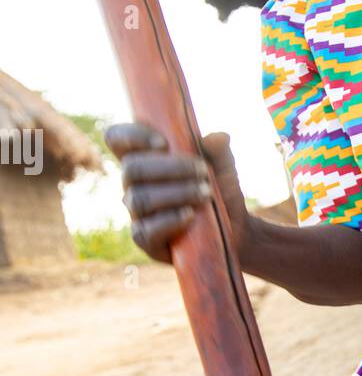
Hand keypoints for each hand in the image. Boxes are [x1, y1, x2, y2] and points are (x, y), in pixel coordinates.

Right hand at [104, 123, 249, 262]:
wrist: (232, 235)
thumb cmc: (220, 195)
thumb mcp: (224, 172)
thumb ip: (221, 154)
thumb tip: (217, 138)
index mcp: (144, 159)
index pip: (116, 138)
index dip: (132, 135)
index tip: (164, 143)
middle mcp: (133, 184)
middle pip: (131, 168)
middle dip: (170, 167)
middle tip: (203, 170)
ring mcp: (136, 213)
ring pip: (139, 198)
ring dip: (175, 192)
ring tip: (206, 193)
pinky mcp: (145, 240)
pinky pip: (145, 231)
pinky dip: (169, 220)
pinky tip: (190, 215)